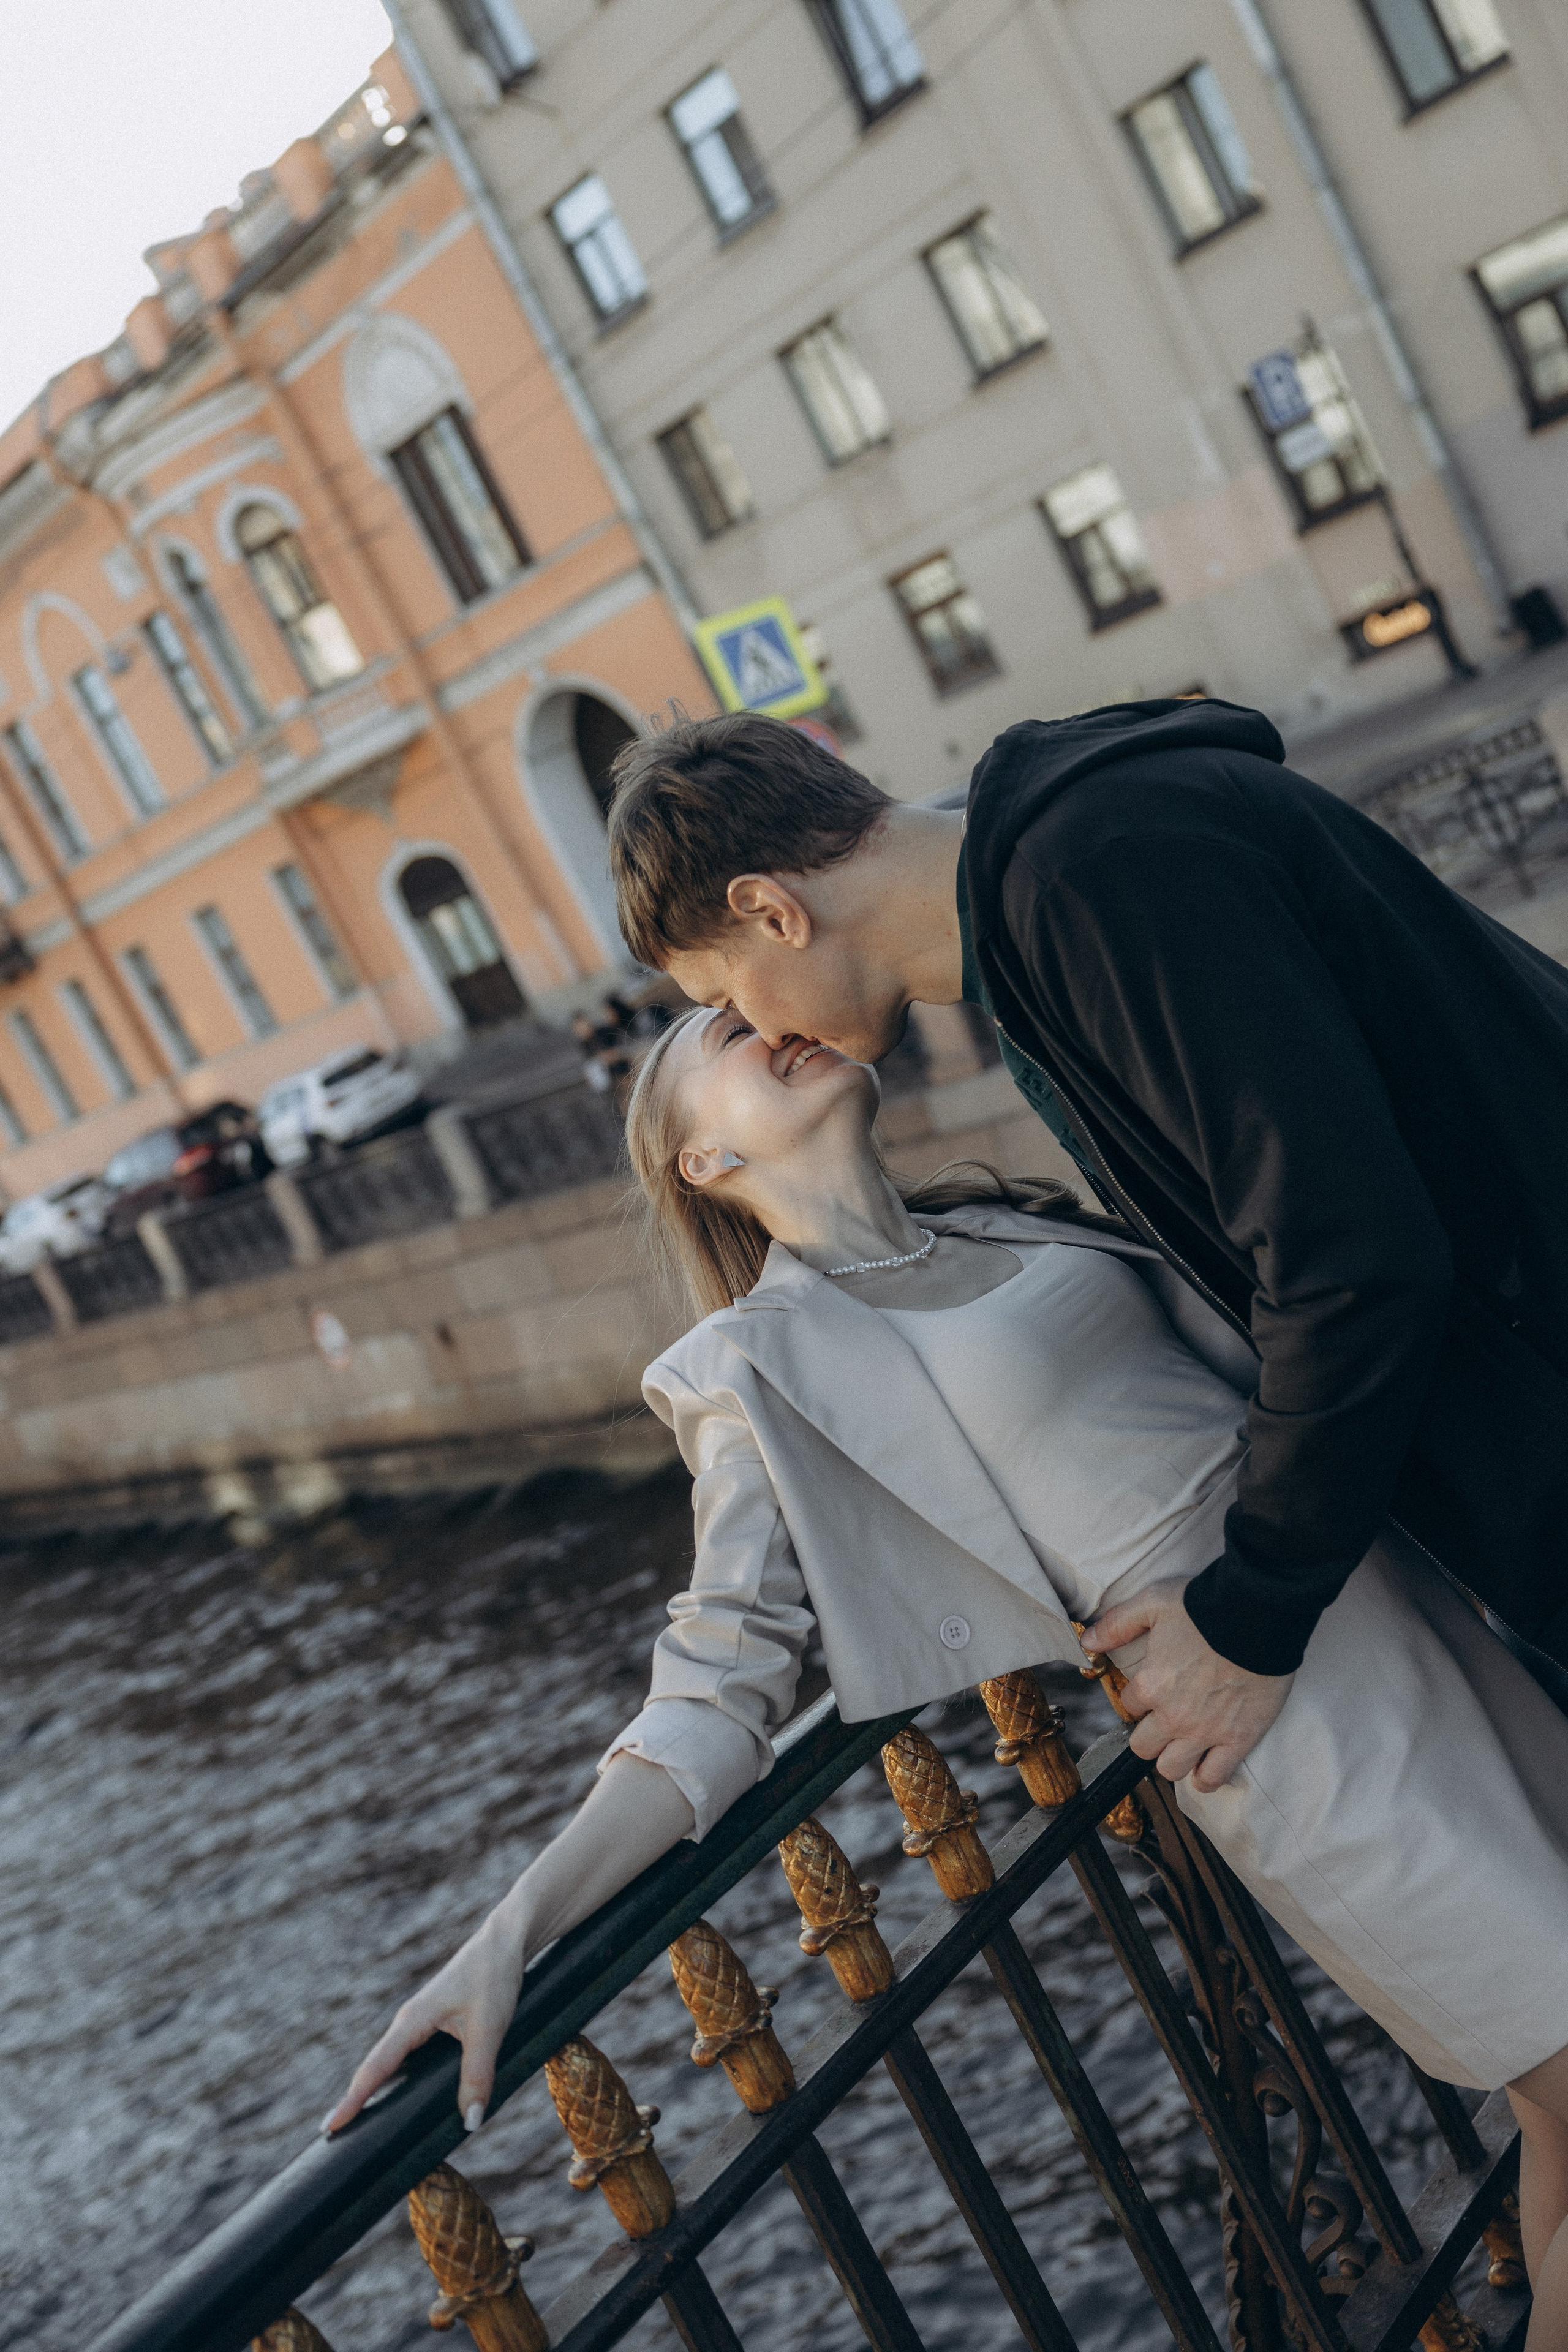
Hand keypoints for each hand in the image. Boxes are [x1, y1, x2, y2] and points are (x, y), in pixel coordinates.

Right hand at [325, 1910, 523, 2135]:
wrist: (507, 1940)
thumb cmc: (494, 1978)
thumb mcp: (489, 2029)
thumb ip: (478, 2075)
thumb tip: (470, 2123)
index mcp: (412, 2020)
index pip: (375, 2068)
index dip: (353, 2099)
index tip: (329, 2127)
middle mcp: (410, 2021)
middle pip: (375, 2067)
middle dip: (355, 2099)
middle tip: (334, 2135)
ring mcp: (421, 2021)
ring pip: (392, 2062)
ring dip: (376, 2089)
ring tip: (361, 2122)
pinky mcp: (436, 2021)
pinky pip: (408, 2056)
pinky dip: (398, 2077)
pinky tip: (403, 2095)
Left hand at [1082, 1579, 1292, 1792]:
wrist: (1258, 1616)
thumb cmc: (1204, 1607)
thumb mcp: (1151, 1603)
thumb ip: (1117, 1624)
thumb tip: (1087, 1641)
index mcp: (1150, 1684)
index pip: (1130, 1705)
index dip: (1141, 1696)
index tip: (1156, 1687)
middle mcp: (1172, 1715)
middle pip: (1143, 1746)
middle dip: (1150, 1734)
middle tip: (1166, 1719)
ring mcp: (1205, 1732)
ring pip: (1172, 1768)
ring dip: (1173, 1759)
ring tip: (1183, 1744)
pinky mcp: (1237, 1740)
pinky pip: (1213, 1777)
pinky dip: (1206, 1777)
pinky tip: (1205, 1765)